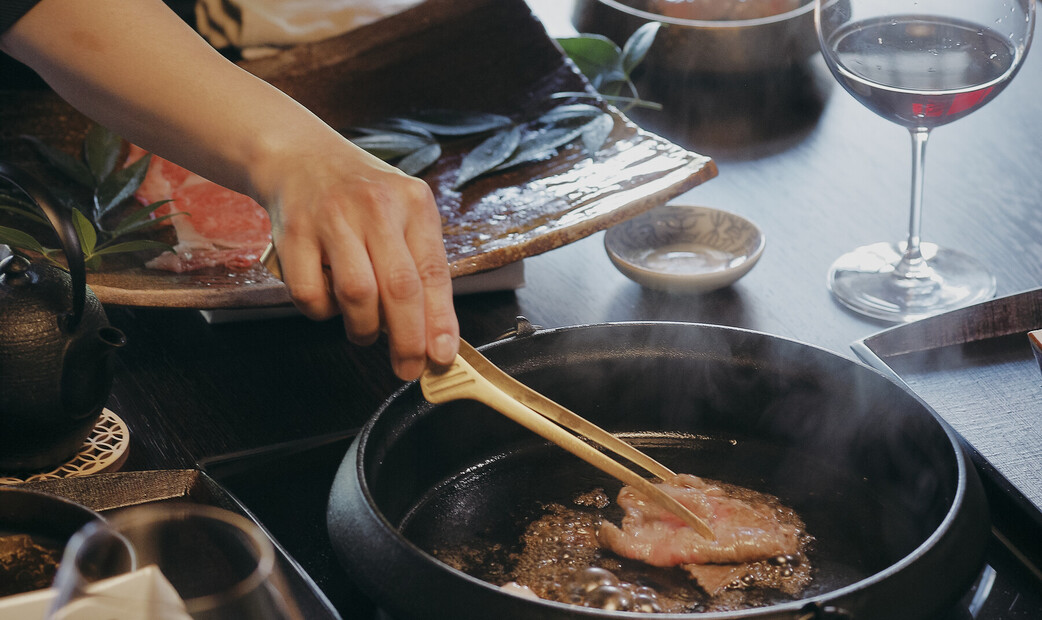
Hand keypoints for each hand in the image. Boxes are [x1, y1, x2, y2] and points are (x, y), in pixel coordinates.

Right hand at [258, 138, 458, 380]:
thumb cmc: (360, 196)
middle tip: (409, 367)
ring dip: (364, 329)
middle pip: (399, 288)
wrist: (300, 156)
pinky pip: (310, 293)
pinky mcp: (294, 232)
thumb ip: (418, 263)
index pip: (433, 272)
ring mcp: (332, 218)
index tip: (442, 355)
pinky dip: (322, 313)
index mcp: (413, 203)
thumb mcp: (401, 213)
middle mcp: (376, 207)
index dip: (439, 320)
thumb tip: (433, 330)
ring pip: (356, 294)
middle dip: (407, 339)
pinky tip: (329, 305)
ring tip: (365, 334)